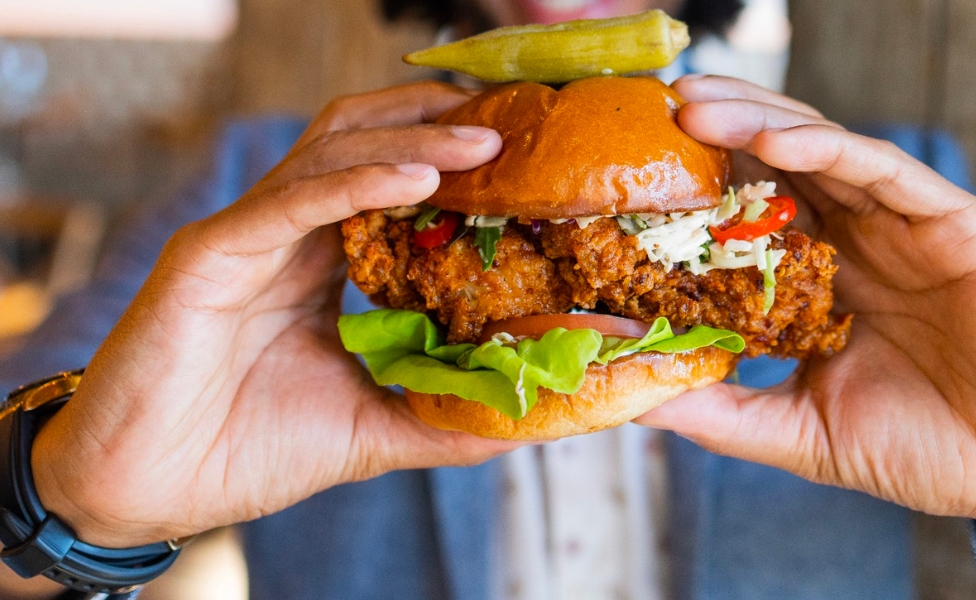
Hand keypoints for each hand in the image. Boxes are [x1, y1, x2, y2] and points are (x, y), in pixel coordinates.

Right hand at [29, 82, 520, 548]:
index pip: (385, 183)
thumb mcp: (366, 428)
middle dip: (433, 124)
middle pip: (361, 144)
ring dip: (409, 141)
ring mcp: (244, 237)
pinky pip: (290, 202)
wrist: (144, 491)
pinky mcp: (208, 254)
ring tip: (479, 144)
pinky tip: (418, 176)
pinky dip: (356, 182)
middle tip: (505, 128)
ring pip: (331, 156)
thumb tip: (520, 421)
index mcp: (316, 263)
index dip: (447, 161)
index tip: (517, 160)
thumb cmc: (240, 451)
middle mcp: (282, 235)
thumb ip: (437, 417)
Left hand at [638, 75, 975, 576]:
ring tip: (696, 107)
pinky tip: (776, 139)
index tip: (631, 173)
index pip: (751, 213)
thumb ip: (722, 408)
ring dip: (758, 121)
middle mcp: (863, 240)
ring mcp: (909, 227)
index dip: (696, 187)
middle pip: (780, 163)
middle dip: (717, 130)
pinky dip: (831, 149)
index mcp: (826, 278)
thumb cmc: (924, 450)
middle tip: (655, 108)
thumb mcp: (799, 428)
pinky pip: (887, 172)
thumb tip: (631, 393)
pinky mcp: (959, 225)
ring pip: (826, 150)